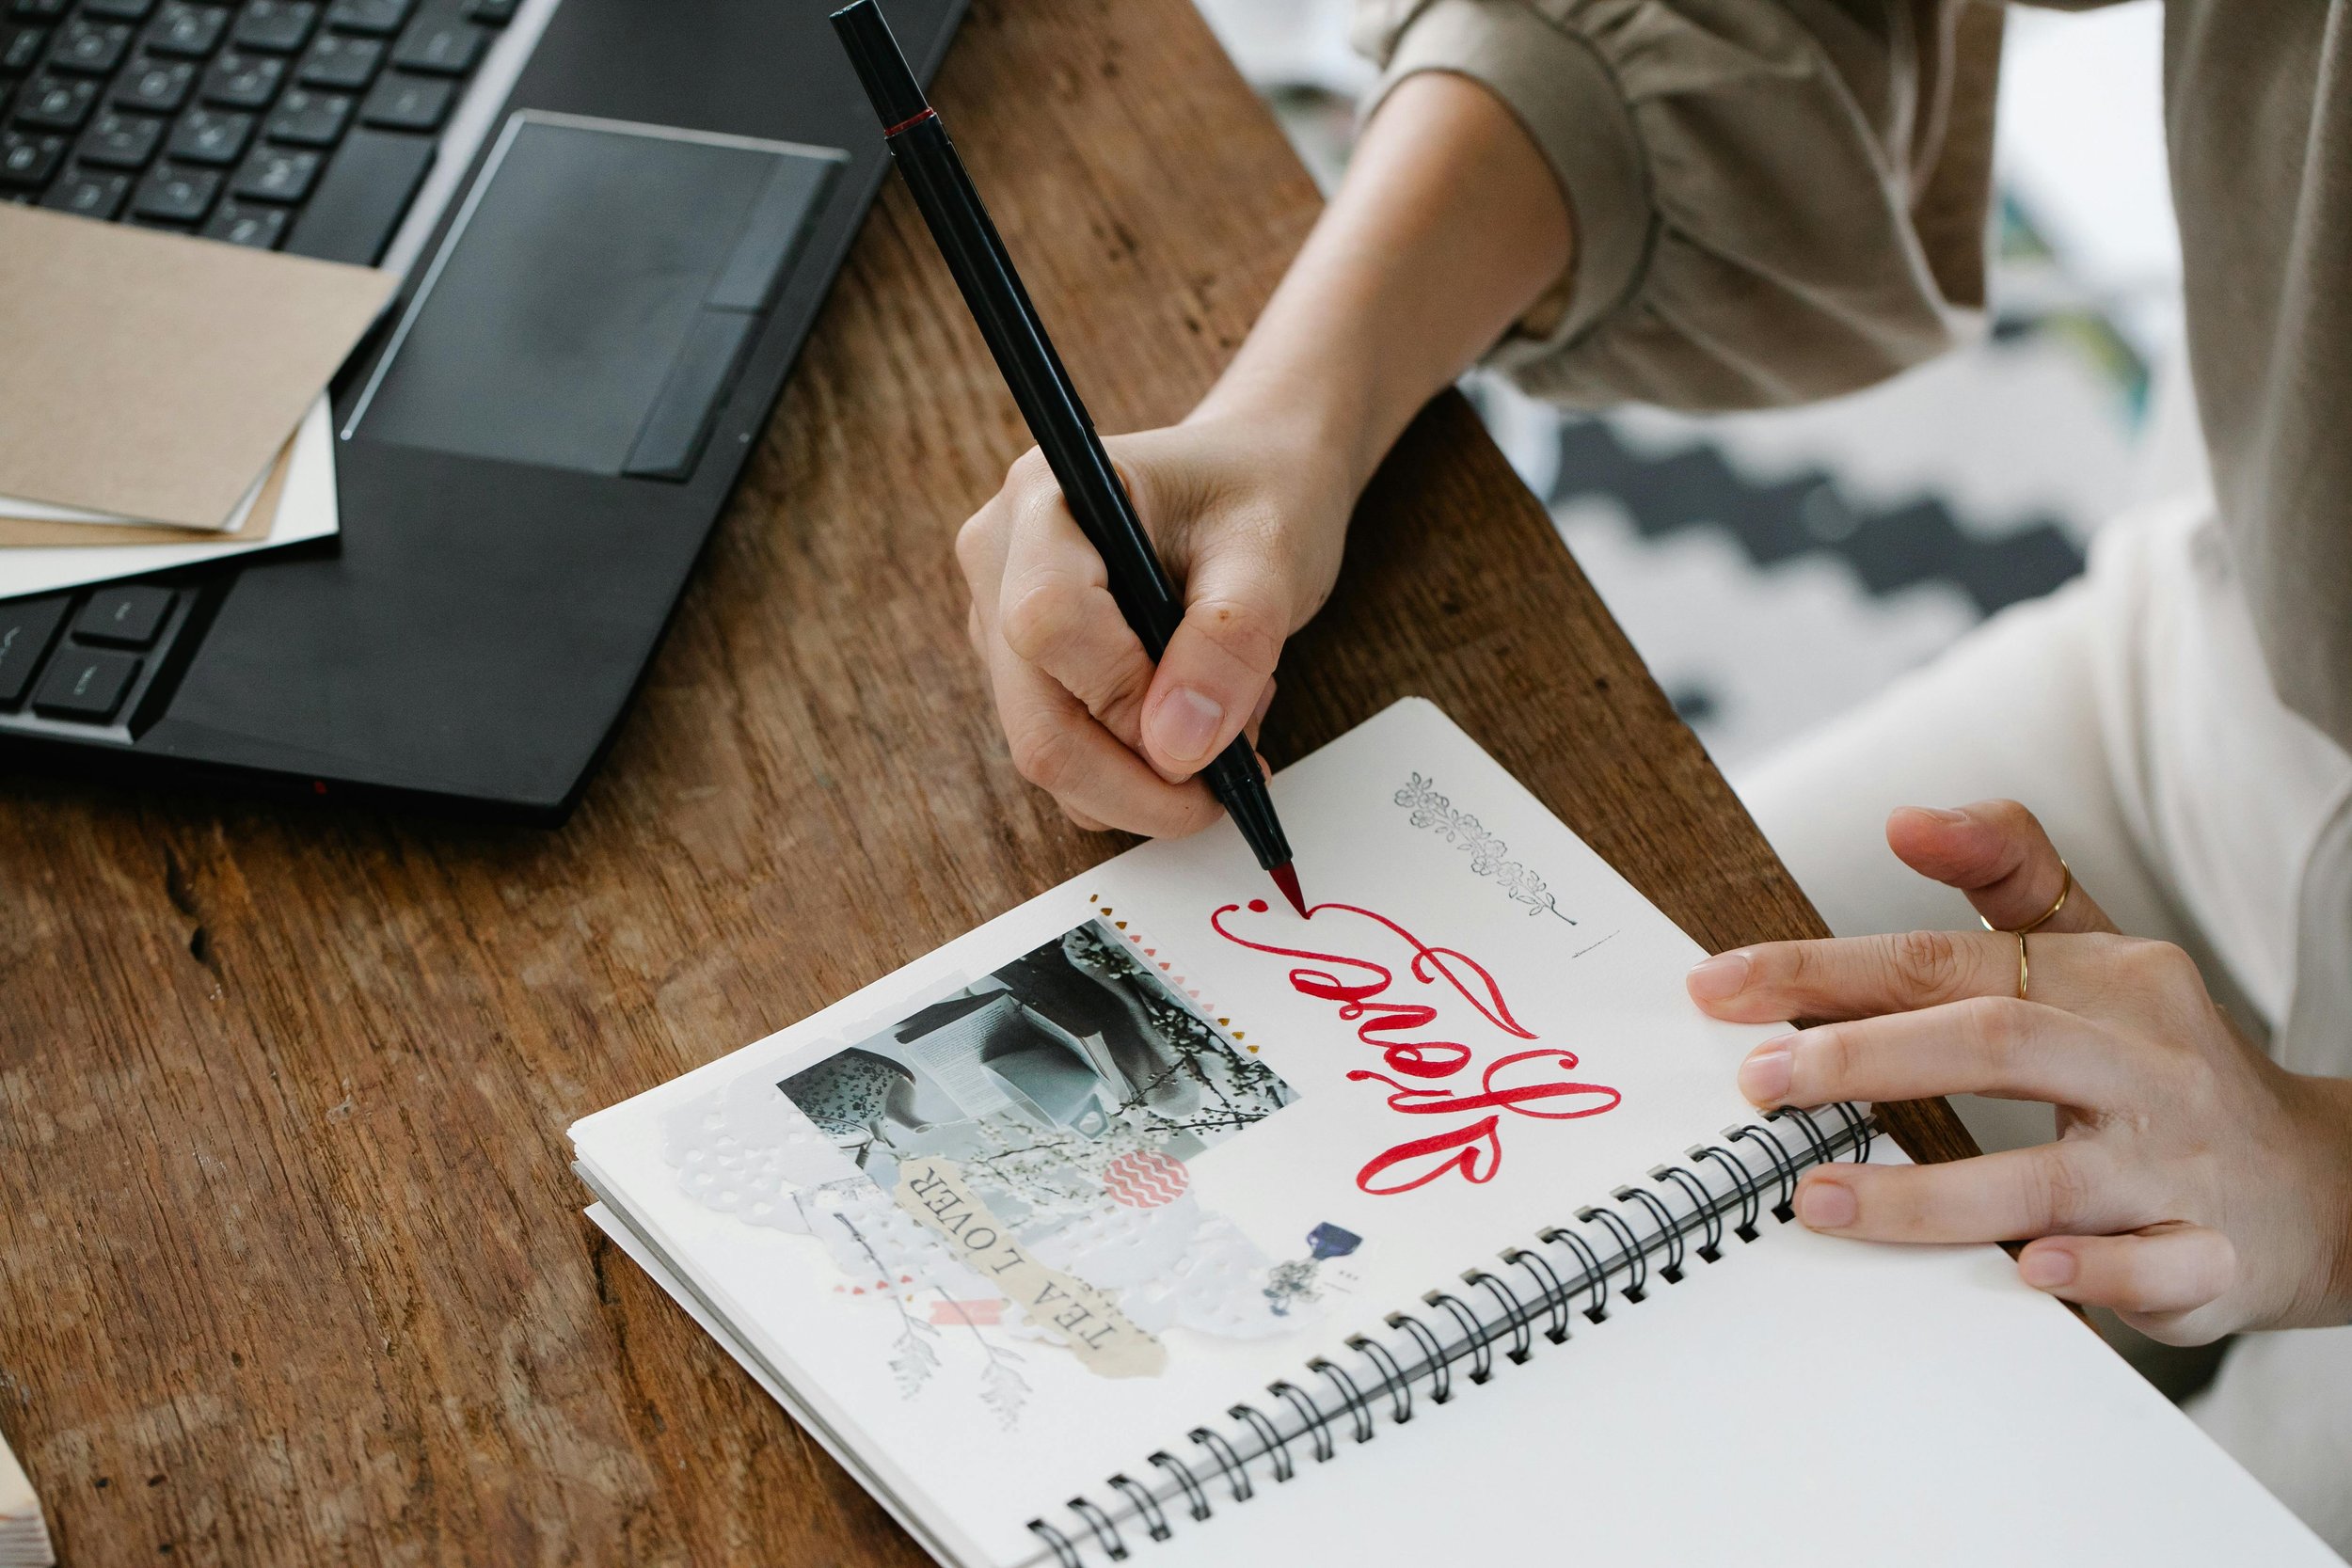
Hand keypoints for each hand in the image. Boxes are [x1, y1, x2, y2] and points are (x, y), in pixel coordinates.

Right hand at [956, 412, 1352, 834]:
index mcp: (1047, 498)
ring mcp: (998, 621)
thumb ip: (1229, 640)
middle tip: (1238, 779)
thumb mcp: (1271, 553)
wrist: (1254, 478)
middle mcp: (1000, 560)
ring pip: (1048, 755)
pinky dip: (1136, 769)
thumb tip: (1176, 750)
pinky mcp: (1021, 671)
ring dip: (1148, 775)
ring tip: (1231, 713)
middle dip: (1142, 781)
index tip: (1214, 732)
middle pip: (1036, 722)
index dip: (1127, 699)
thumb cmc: (1261, 495)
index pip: (1047, 624)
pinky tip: (1195, 717)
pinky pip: (1065, 754)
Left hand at [1687, 800, 2351, 1343]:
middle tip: (1760, 1085)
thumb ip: (2004, 872)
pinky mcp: (2214, 1255)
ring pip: (2050, 1171)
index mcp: (2103, 979)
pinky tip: (2022, 1268)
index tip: (1720, 987)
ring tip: (1818, 1197)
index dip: (1821, 971)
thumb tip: (1905, 817)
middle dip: (1865, 1060)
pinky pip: (2150, 1266)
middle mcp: (2142, 1061)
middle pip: (1994, 1042)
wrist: (2325, 1183)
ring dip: (1927, 1191)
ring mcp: (2179, 1161)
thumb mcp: (2098, 949)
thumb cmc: (2162, 1060)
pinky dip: (2088, 1272)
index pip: (1941, 962)